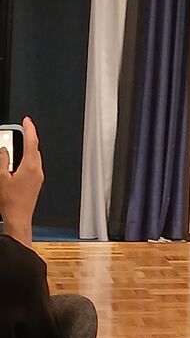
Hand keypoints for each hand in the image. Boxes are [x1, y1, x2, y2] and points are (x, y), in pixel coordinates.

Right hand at [0, 118, 43, 248]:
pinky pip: (33, 166)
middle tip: (17, 132)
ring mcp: (38, 177)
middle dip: (26, 139)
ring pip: (34, 157)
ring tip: (13, 147)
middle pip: (34, 148)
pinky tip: (16, 163)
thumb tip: (4, 150)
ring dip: (25, 150)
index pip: (32, 141)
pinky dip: (26, 160)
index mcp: (30, 166)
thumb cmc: (11, 202)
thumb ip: (3, 161)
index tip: (27, 120)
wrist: (19, 218)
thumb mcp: (1, 178)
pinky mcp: (36, 183)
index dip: (29, 128)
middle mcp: (37, 170)